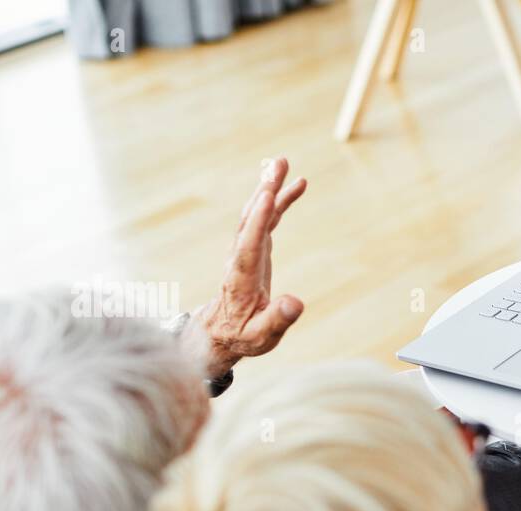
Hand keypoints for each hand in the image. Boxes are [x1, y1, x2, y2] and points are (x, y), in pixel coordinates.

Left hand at [198, 158, 307, 378]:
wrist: (222, 330)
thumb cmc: (243, 336)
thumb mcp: (261, 337)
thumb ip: (278, 320)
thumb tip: (297, 303)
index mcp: (240, 278)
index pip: (248, 245)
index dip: (258, 220)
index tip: (268, 196)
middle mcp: (240, 257)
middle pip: (250, 219)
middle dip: (263, 192)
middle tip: (277, 166)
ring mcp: (246, 250)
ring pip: (256, 213)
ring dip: (269, 187)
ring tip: (283, 163)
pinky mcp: (255, 248)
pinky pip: (267, 218)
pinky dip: (280, 200)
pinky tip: (298, 184)